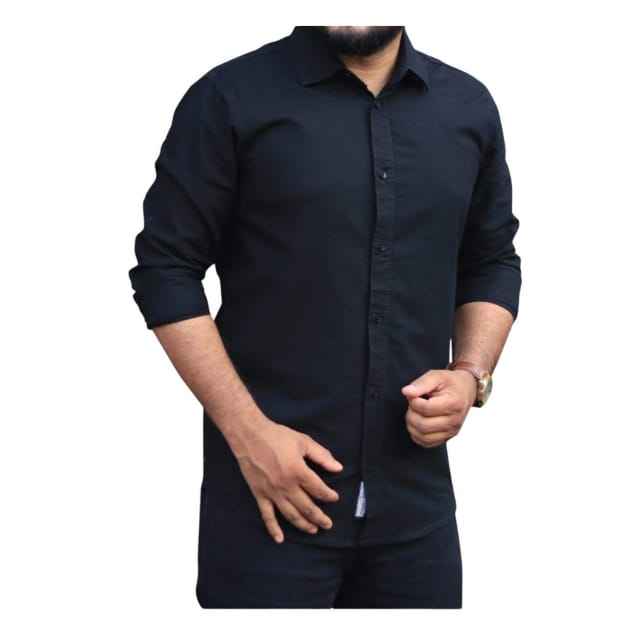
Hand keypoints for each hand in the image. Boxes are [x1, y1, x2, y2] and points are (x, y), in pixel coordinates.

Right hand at [231, 419, 341, 542]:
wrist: (250, 436)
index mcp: (299, 472)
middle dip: (319, 517)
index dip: (328, 495)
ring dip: (303, 525)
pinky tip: (280, 539)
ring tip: (313, 530)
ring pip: (291, 515)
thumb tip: (338, 468)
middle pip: (307, 507)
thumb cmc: (277, 436)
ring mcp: (272, 493)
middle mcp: (286, 486)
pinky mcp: (259, 495)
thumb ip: (321, 456)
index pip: (318, 489)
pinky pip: (267, 516)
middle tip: (328, 524)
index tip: (334, 498)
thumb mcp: (303, 441)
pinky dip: (273, 529)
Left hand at [401, 369, 476, 447]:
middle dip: (411, 414)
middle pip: (423, 425)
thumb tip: (406, 392)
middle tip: (414, 404)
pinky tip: (418, 422)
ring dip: (412, 425)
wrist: (466, 390)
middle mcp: (454, 421)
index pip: (426, 409)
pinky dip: (416, 434)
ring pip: (423, 436)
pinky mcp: (447, 437)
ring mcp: (451, 431)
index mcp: (454, 404)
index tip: (415, 395)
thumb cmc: (450, 383)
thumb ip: (421, 383)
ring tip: (415, 413)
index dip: (414, 401)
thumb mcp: (436, 376)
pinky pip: (426, 442)